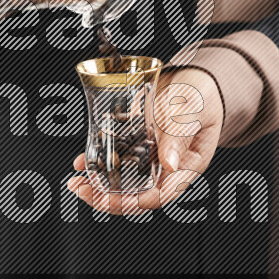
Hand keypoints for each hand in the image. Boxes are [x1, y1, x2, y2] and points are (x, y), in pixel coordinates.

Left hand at [67, 68, 223, 215]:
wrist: (193, 76)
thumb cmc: (202, 94)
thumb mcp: (194, 110)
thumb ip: (180, 133)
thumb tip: (169, 164)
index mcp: (186, 164)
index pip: (162, 194)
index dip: (137, 201)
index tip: (115, 199)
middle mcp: (166, 165)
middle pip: (138, 192)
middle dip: (109, 198)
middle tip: (86, 192)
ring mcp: (149, 154)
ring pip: (122, 179)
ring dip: (98, 184)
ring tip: (77, 183)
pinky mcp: (135, 141)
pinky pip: (114, 157)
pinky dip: (96, 161)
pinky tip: (81, 160)